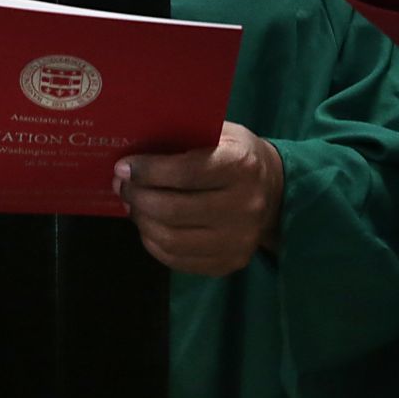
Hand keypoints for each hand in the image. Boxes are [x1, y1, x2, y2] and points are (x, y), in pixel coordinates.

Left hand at [115, 122, 282, 276]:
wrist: (276, 193)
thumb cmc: (238, 155)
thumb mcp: (222, 134)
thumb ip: (186, 138)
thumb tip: (136, 149)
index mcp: (242, 165)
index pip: (186, 173)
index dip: (149, 171)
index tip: (124, 167)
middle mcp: (245, 206)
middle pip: (174, 210)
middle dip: (138, 197)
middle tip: (122, 185)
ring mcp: (238, 240)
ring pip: (171, 239)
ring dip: (142, 221)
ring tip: (132, 205)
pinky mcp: (229, 263)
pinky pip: (178, 260)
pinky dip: (153, 243)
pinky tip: (148, 225)